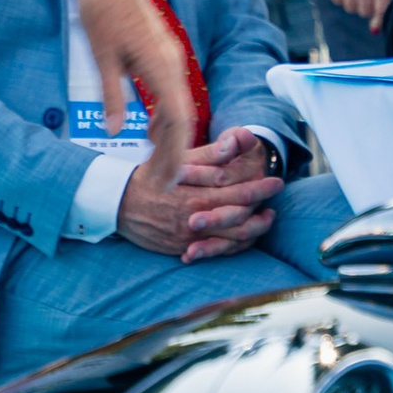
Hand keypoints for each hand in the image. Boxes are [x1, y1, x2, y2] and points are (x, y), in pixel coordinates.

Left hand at [53, 0, 191, 187]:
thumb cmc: (100, 13)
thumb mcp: (102, 58)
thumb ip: (112, 96)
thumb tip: (114, 130)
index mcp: (161, 64)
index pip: (177, 120)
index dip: (174, 153)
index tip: (166, 179)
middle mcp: (173, 62)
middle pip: (183, 117)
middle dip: (175, 152)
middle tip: (163, 183)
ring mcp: (171, 56)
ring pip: (179, 105)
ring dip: (171, 136)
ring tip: (157, 164)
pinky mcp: (163, 53)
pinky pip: (172, 92)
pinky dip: (166, 116)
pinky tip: (152, 131)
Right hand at [117, 127, 279, 261]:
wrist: (116, 204)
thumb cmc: (149, 177)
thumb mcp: (176, 161)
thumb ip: (209, 155)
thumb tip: (235, 141)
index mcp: (195, 194)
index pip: (235, 193)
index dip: (258, 188)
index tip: (275, 180)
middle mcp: (194, 219)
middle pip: (238, 218)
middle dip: (261, 210)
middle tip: (275, 200)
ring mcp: (189, 238)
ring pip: (230, 239)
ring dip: (253, 230)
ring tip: (266, 219)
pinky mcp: (182, 249)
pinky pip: (215, 251)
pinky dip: (233, 246)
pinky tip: (244, 237)